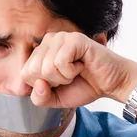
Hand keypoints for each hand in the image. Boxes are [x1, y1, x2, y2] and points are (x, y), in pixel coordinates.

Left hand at [20, 31, 136, 107]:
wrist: (111, 84)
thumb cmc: (83, 87)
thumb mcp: (55, 99)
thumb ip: (39, 98)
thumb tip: (37, 84)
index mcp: (40, 52)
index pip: (24, 74)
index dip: (42, 86)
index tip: (59, 82)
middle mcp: (48, 41)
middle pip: (32, 71)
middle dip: (52, 82)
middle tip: (69, 76)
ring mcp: (60, 37)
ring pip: (46, 67)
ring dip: (64, 77)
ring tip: (76, 71)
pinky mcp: (74, 38)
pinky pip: (60, 62)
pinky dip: (71, 72)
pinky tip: (81, 66)